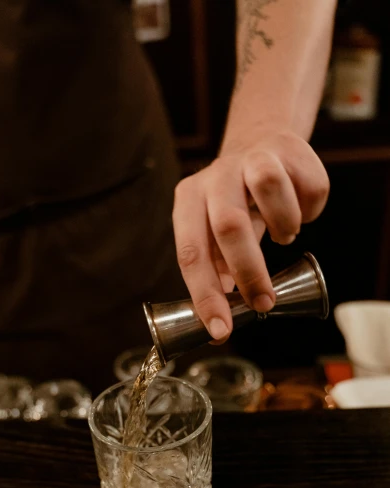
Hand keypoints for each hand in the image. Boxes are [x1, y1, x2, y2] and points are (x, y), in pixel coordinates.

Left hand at [172, 129, 329, 341]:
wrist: (260, 145)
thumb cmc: (234, 205)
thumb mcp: (214, 235)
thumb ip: (215, 275)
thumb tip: (218, 328)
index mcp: (189, 200)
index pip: (190, 253)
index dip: (205, 296)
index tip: (220, 330)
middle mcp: (217, 175)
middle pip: (229, 224)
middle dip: (249, 272)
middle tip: (264, 302)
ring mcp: (254, 157)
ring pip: (270, 189)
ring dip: (284, 225)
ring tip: (283, 235)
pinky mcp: (291, 149)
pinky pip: (309, 188)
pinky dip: (310, 210)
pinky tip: (300, 210)